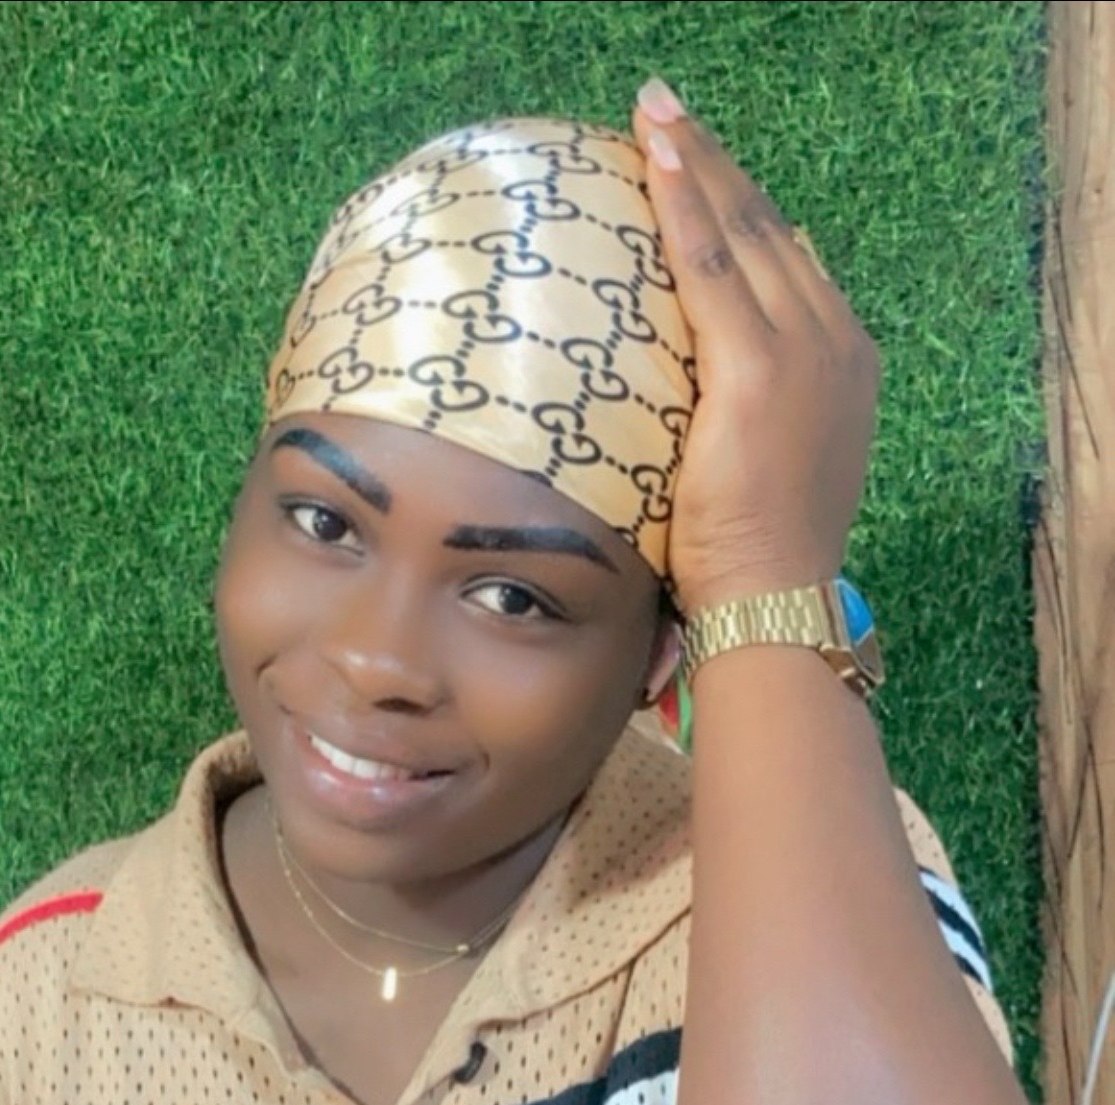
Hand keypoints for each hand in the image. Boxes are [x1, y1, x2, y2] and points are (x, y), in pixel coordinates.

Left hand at [631, 81, 880, 615]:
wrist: (775, 599)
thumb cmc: (754, 557)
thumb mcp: (763, 465)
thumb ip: (745, 412)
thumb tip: (689, 392)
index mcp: (842, 363)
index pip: (786, 261)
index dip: (740, 206)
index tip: (698, 165)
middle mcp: (834, 343)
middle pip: (768, 230)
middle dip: (715, 168)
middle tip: (665, 114)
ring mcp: (802, 351)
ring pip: (743, 231)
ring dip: (696, 166)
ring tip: (654, 117)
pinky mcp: (757, 368)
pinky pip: (713, 262)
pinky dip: (684, 204)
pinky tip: (657, 158)